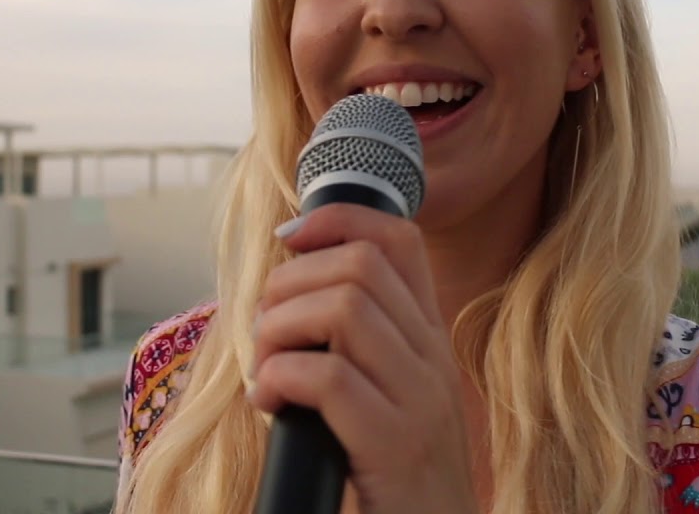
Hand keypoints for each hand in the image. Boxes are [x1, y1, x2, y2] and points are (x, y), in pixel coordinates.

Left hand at [249, 203, 478, 513]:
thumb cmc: (391, 478)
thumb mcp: (384, 396)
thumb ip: (354, 348)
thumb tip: (284, 298)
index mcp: (427, 339)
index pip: (400, 240)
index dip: (341, 219)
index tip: (292, 239)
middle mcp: (431, 358)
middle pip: (360, 264)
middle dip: (290, 281)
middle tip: (267, 331)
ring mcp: (420, 399)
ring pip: (343, 307)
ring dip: (279, 328)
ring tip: (268, 369)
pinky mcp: (395, 445)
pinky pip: (327, 376)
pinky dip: (280, 379)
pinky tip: (272, 405)